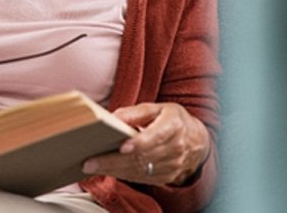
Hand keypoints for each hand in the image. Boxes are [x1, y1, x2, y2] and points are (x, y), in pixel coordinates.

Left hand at [82, 102, 209, 185]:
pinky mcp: (166, 177)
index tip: (122, 146)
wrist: (196, 140)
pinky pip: (141, 178)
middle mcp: (175, 149)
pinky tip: (106, 171)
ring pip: (139, 170)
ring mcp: (172, 166)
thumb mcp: (157, 108)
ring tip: (92, 166)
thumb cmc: (171, 119)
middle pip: (142, 157)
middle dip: (114, 160)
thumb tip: (113, 117)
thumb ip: (135, 112)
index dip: (140, 143)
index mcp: (173, 126)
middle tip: (91, 161)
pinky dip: (122, 175)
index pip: (156, 136)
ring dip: (114, 170)